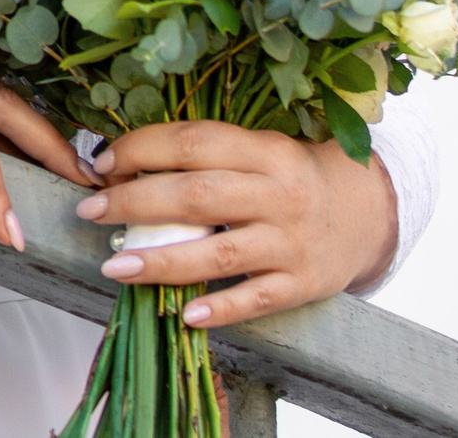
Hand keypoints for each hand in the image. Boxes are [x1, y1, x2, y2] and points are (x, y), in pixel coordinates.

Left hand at [76, 121, 398, 326]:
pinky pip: (257, 298)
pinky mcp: (303, 284)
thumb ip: (204, 157)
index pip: (193, 143)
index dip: (142, 150)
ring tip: (114, 266)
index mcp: (265, 150)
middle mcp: (280, 194)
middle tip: (90, 211)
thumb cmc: (290, 177)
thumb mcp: (257, 150)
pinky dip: (221, 308)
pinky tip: (186, 315)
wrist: (368, 211)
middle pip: (199, 196)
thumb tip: (122, 168)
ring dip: (162, 261)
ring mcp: (292, 242)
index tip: (101, 164)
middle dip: (136, 204)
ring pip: (220, 253)